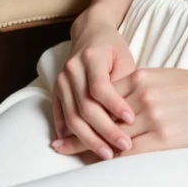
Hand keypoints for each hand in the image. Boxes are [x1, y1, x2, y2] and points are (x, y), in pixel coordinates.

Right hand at [51, 8, 137, 160]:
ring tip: (107, 153)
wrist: (90, 33)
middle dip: (105, 130)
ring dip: (89, 139)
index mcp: (91, 57)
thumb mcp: (125, 59)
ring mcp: (61, 80)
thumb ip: (125, 84)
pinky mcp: (56, 91)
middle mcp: (72, 69)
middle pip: (85, 106)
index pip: (100, 87)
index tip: (131, 120)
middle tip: (124, 145)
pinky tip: (81, 149)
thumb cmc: (113, 49)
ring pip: (72, 117)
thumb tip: (128, 118)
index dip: (115, 106)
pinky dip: (70, 135)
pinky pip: (61, 117)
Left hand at [52, 67, 187, 158]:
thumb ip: (138, 85)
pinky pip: (131, 150)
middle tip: (59, 143)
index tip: (67, 120)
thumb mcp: (162, 76)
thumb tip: (118, 97)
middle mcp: (142, 96)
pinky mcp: (165, 137)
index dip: (83, 110)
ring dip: (91, 146)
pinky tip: (102, 163)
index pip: (103, 96)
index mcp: (141, 78)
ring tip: (71, 154)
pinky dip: (113, 157)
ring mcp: (153, 117)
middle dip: (79, 130)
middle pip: (102, 116)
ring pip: (113, 135)